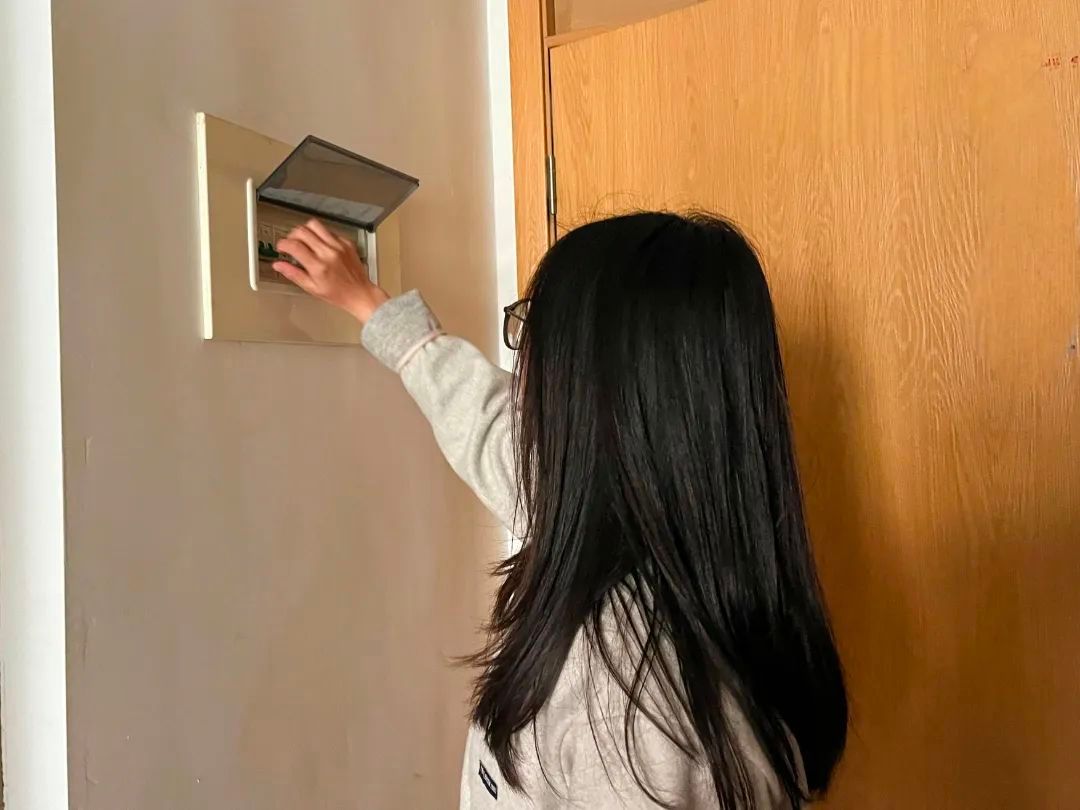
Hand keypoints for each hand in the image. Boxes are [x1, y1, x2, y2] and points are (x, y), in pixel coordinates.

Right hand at [273, 219, 388, 324]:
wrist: (360, 293)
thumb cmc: (339, 294)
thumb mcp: (312, 288)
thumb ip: (294, 274)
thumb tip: (278, 265)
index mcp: (319, 266)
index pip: (294, 246)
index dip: (283, 244)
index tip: (281, 247)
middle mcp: (329, 253)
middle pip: (302, 231)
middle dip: (291, 235)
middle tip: (291, 243)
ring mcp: (339, 246)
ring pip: (315, 225)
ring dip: (305, 230)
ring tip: (304, 240)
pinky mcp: (346, 242)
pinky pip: (328, 231)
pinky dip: (320, 235)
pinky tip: (320, 245)